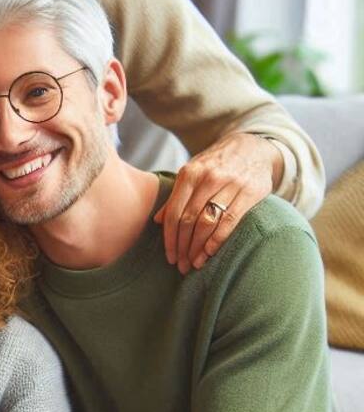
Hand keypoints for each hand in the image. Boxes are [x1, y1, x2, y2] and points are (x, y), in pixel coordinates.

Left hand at [154, 131, 278, 273]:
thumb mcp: (193, 173)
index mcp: (190, 173)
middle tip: (181, 265)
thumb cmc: (216, 165)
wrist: (254, 146)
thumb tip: (158, 221)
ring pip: (208, 222)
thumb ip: (177, 196)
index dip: (170, 238)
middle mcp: (209, 177)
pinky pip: (231, 220)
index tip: (169, 256)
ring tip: (194, 263)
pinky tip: (210, 253)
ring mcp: (231, 183)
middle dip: (183, 247)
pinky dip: (218, 240)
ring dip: (198, 247)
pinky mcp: (252, 191)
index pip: (175, 212)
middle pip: (189, 220)